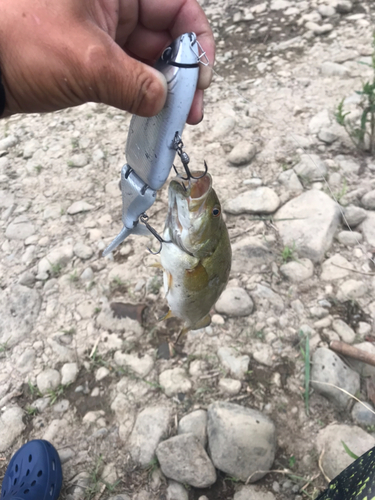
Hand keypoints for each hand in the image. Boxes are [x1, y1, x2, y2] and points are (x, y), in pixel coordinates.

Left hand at [0, 0, 213, 123]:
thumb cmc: (15, 41)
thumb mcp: (86, 61)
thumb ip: (134, 83)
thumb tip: (164, 100)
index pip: (176, 4)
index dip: (197, 39)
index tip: (201, 75)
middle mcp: (115, 1)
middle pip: (169, 34)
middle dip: (184, 71)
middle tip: (192, 107)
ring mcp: (106, 30)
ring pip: (152, 57)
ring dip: (167, 88)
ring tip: (177, 116)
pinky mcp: (97, 55)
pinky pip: (133, 73)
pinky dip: (145, 93)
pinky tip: (155, 112)